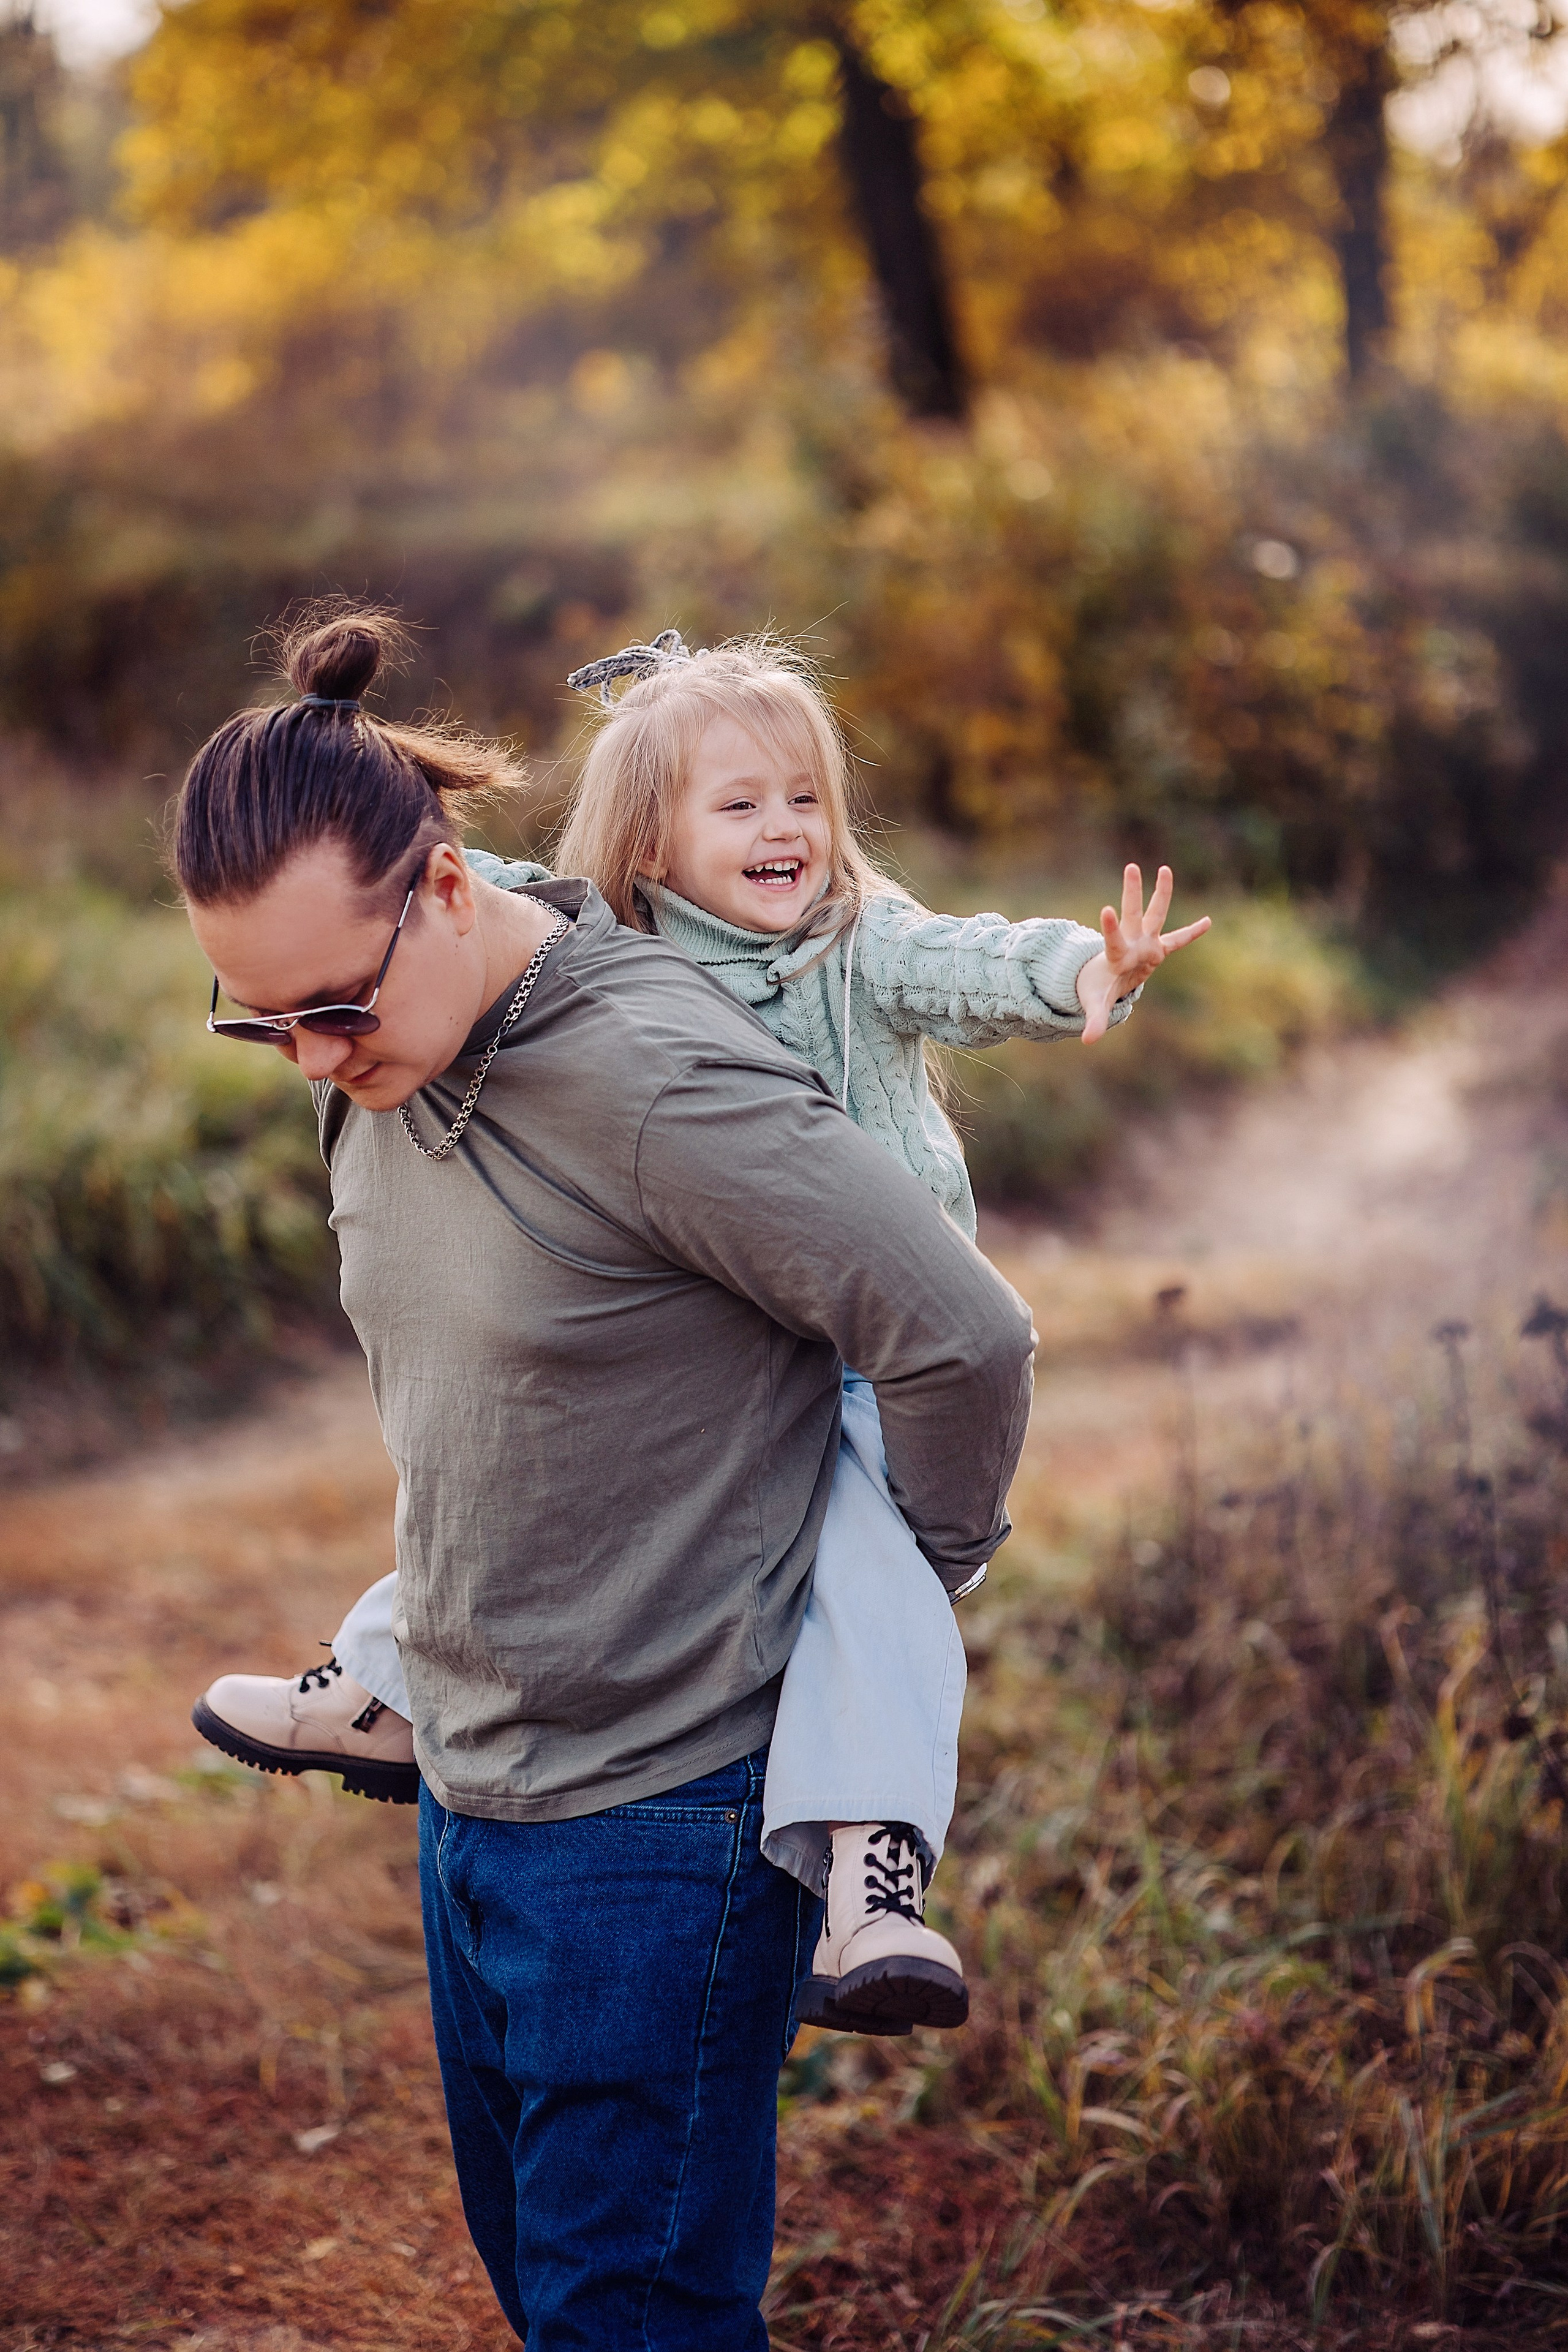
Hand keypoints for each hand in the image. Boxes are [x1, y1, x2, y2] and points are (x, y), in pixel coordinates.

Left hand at [1075, 863, 1209, 1044]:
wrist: (1103, 981)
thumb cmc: (1097, 989)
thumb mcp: (1096, 1005)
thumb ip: (1095, 1021)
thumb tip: (1088, 1042)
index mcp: (1116, 956)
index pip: (1113, 940)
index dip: (1110, 927)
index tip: (1106, 909)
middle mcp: (1131, 943)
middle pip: (1133, 914)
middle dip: (1132, 892)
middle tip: (1131, 867)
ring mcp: (1145, 942)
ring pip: (1154, 914)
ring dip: (1160, 893)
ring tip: (1165, 868)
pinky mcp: (1157, 949)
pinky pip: (1178, 940)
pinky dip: (1192, 933)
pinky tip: (1208, 921)